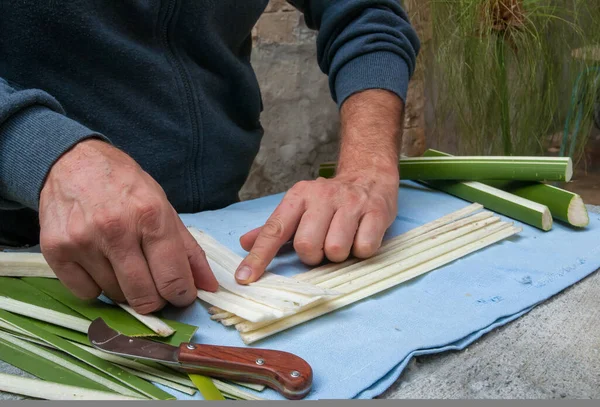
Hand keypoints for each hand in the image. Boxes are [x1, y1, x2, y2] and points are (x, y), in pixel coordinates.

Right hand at [39, 139, 218, 313]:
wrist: (73, 162)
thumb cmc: (125, 186)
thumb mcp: (164, 208)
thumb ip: (188, 250)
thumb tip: (209, 286)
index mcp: (150, 216)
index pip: (173, 279)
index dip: (182, 295)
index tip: (182, 295)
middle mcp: (116, 229)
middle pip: (144, 296)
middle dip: (156, 300)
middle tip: (155, 287)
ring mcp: (82, 241)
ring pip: (115, 296)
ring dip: (125, 289)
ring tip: (124, 262)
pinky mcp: (55, 251)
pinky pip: (85, 294)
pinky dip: (96, 286)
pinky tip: (99, 263)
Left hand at [235, 168, 398, 283]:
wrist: (369, 175)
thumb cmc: (330, 200)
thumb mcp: (299, 207)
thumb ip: (274, 228)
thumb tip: (244, 243)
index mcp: (299, 196)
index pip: (274, 230)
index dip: (259, 257)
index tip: (245, 278)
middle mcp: (322, 196)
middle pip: (307, 246)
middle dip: (314, 256)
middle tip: (322, 245)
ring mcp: (351, 203)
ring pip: (336, 250)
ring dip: (339, 255)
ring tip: (343, 239)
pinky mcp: (376, 212)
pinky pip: (364, 249)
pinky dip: (361, 251)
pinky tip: (360, 236)